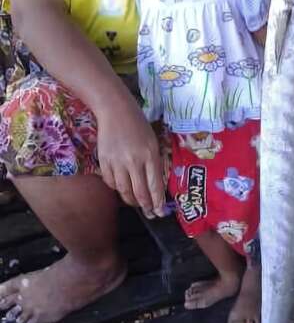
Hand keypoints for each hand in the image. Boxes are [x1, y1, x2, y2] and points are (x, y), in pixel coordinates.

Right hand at [97, 97, 164, 216]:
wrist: (115, 110)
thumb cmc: (138, 124)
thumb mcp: (153, 141)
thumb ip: (154, 162)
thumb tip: (154, 185)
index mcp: (150, 155)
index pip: (155, 185)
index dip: (157, 202)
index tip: (159, 212)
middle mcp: (134, 161)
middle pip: (139, 192)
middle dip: (145, 206)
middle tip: (149, 212)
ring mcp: (117, 162)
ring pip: (124, 191)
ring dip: (131, 200)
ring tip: (136, 202)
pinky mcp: (103, 161)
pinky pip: (110, 182)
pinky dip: (116, 188)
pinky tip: (121, 187)